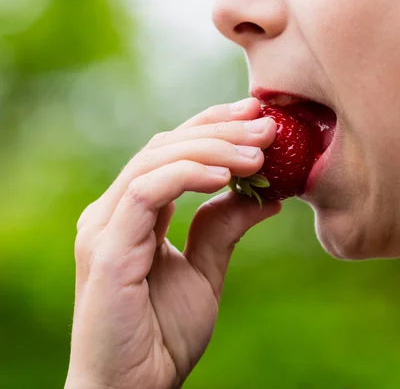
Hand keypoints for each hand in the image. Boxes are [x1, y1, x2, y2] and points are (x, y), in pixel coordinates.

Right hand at [65, 97, 279, 388]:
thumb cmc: (161, 337)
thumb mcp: (204, 272)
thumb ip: (221, 228)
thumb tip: (265, 194)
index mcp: (132, 212)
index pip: (170, 150)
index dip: (211, 125)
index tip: (255, 116)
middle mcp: (113, 210)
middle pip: (164, 145)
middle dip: (218, 129)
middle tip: (266, 125)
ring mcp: (104, 225)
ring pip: (155, 159)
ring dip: (210, 148)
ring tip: (257, 152)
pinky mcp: (104, 247)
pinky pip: (146, 192)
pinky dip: (186, 174)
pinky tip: (224, 176)